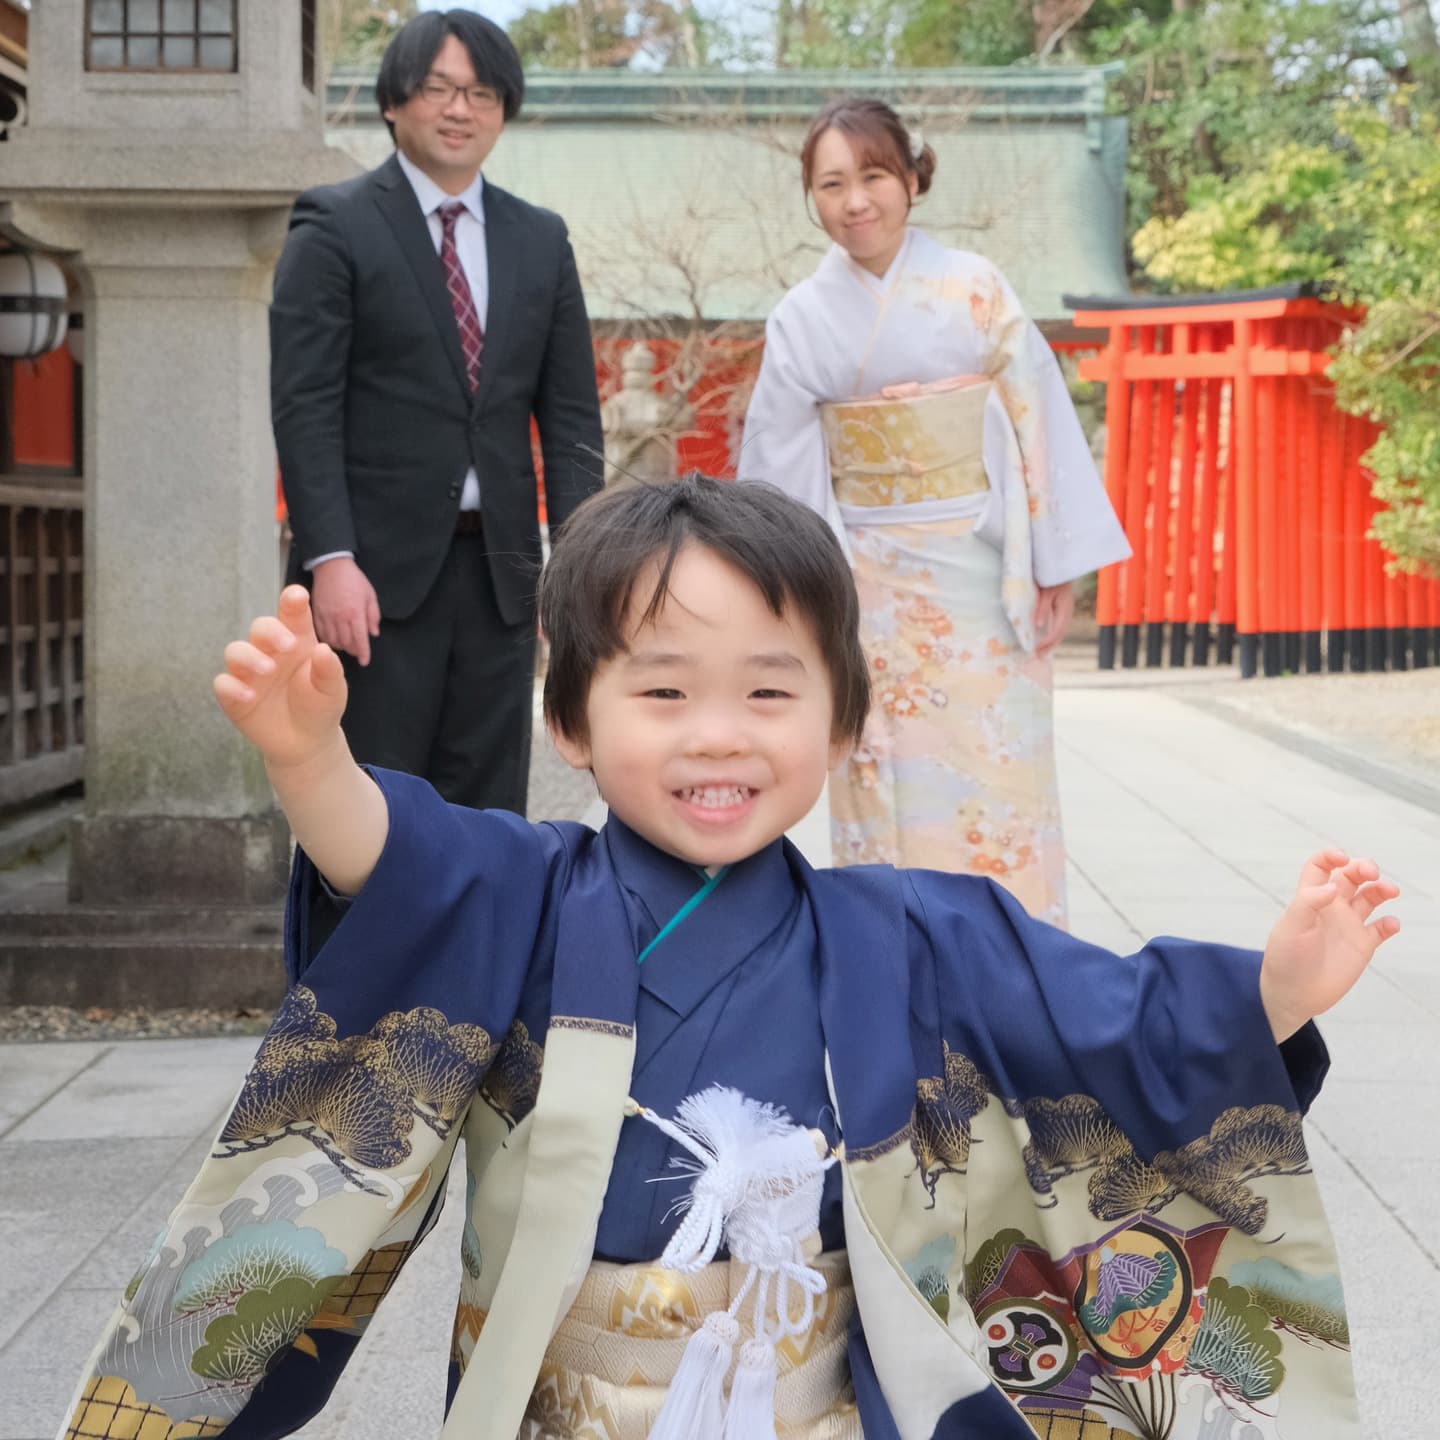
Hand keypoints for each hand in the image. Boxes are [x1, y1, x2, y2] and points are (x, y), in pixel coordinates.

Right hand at [214, 587, 348, 770]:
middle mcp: (269, 652)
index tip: (297, 595)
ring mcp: (249, 673)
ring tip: (267, 671)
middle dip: (269, 631)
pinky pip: (223, 684)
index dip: (292, 602)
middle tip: (287, 646)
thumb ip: (329, 670)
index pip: (292, 615)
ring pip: (235, 651)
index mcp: (297, 642)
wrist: (307, 743)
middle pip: (260, 627)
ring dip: (249, 657)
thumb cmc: (320, 706)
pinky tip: (248, 696)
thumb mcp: (333, 689)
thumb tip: (323, 650)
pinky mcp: (235, 696)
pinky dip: (232, 687)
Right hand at [310, 556, 380, 665]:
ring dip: (341, 646)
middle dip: (353, 650)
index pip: (360, 639)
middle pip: (346, 643)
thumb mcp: (370, 595)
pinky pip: (321, 633)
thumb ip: (373, 616)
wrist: (332, 566)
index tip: (365, 661)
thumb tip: (374, 633)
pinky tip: (334, 638)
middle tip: (358, 650)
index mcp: (355, 612)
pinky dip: (328, 640)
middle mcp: (340, 617)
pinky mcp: (316, 614)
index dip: (363, 653)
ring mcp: (326, 616)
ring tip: (346, 643)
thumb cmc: (354, 580)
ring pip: (333, 641)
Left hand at [1032, 581, 1074, 658]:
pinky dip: (1050, 636)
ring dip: (1050, 643)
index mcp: (1064, 609)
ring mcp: (1065, 612)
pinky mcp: (1061, 611)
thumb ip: (1042, 608)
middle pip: (1059, 635)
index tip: (1037, 650)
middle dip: (1049, 647)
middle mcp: (1067, 613)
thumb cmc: (1052, 578)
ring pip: (1059, 632)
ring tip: (1040, 653)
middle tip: (1037, 657)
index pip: (1056, 631)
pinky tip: (1044, 641)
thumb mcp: (1046, 592)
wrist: (1060, 568)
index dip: (1047, 642)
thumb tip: (1039, 625)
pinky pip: (1057, 627)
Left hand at [1260, 849, 1400, 1040]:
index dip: (1330, 856)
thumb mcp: (1291, 928)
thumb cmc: (1285, 959)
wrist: (1292, 995)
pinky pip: (1381, 929)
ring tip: (1390, 891)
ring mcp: (1348, 925)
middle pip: (1350, 876)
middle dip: (1364, 867)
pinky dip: (1390, 923)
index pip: (1319, 867)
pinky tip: (1390, 924)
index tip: (1342, 858)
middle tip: (1372, 873)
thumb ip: (1309, 903)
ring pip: (1370, 897)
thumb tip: (1333, 887)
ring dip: (1382, 889)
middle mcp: (1331, 908)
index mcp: (1310, 898)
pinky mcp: (1362, 945)